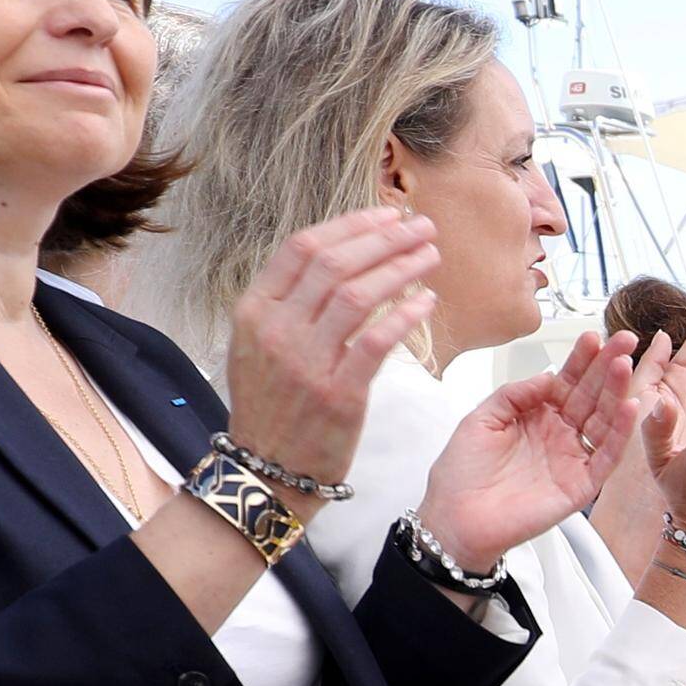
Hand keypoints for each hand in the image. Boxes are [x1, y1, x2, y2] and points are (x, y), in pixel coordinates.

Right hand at [216, 207, 435, 489]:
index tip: (386, 215)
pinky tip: (426, 300)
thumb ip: (289, 303)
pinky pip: (377, 341)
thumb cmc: (272, 405)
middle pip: (335, 263)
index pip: (302, 248)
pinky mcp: (338, 393)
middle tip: (421, 228)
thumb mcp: (258, 345)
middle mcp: (277, 329)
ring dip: (401, 268)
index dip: (350, 225)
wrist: (267, 470)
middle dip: (385, 238)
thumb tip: (339, 257)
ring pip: (359, 294)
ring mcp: (306, 361)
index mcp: (255, 310)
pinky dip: (405, 314)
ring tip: (431, 256)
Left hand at [417, 327, 637, 572]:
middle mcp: (559, 434)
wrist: (455, 518)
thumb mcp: (481, 419)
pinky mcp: (582, 484)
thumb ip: (514, 394)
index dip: (581, 360)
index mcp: (537, 416)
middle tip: (624, 341)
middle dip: (608, 367)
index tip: (594, 337)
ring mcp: (572, 458)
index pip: (567, 381)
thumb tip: (548, 376)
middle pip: (591, 395)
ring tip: (625, 367)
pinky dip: (620, 433)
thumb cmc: (462, 474)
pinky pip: (606, 456)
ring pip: (603, 420)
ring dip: (617, 393)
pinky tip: (629, 408)